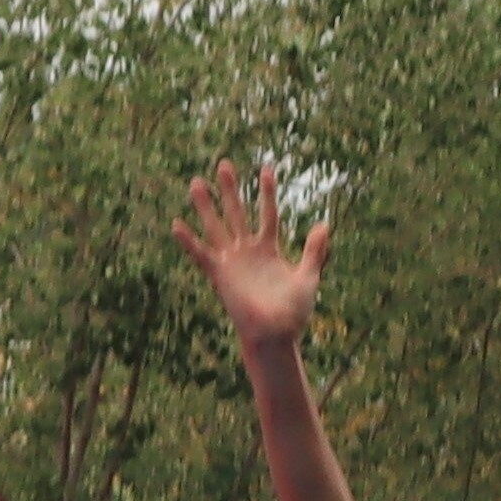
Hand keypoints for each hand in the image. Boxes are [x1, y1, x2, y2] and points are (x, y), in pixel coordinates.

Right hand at [170, 158, 330, 348]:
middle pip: (237, 213)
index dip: (267, 192)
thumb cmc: (292, 313)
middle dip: (230, 190)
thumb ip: (314, 251)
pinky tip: (177, 225)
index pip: (267, 214)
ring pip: (217, 227)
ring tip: (195, 183)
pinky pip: (202, 255)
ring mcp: (232, 262)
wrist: (274, 335)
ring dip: (206, 206)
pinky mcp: (219, 275)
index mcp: (269, 250)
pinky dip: (189, 242)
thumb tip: (323, 224)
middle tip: (224, 164)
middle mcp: (247, 251)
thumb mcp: (308, 277)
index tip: (266, 168)